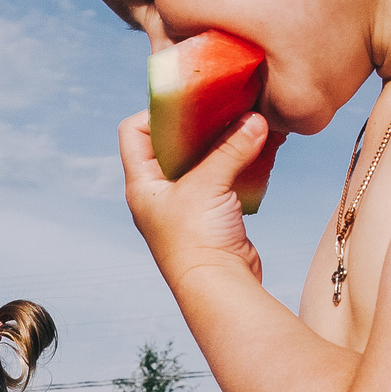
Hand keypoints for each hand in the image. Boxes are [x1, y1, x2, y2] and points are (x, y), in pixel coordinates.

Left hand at [120, 109, 270, 284]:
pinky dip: (237, 162)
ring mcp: (184, 205)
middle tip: (225, 107)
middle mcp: (158, 193)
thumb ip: (231, 148)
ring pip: (201, 160)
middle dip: (199, 123)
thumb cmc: (196, 242)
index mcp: (141, 184)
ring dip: (222, 142)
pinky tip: (257, 150)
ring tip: (245, 124)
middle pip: (171, 142)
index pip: (134, 131)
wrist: (218, 289)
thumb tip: (256, 120)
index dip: (156, 112)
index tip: (190, 102)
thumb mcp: (209, 185)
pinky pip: (222, 178)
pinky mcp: (210, 215)